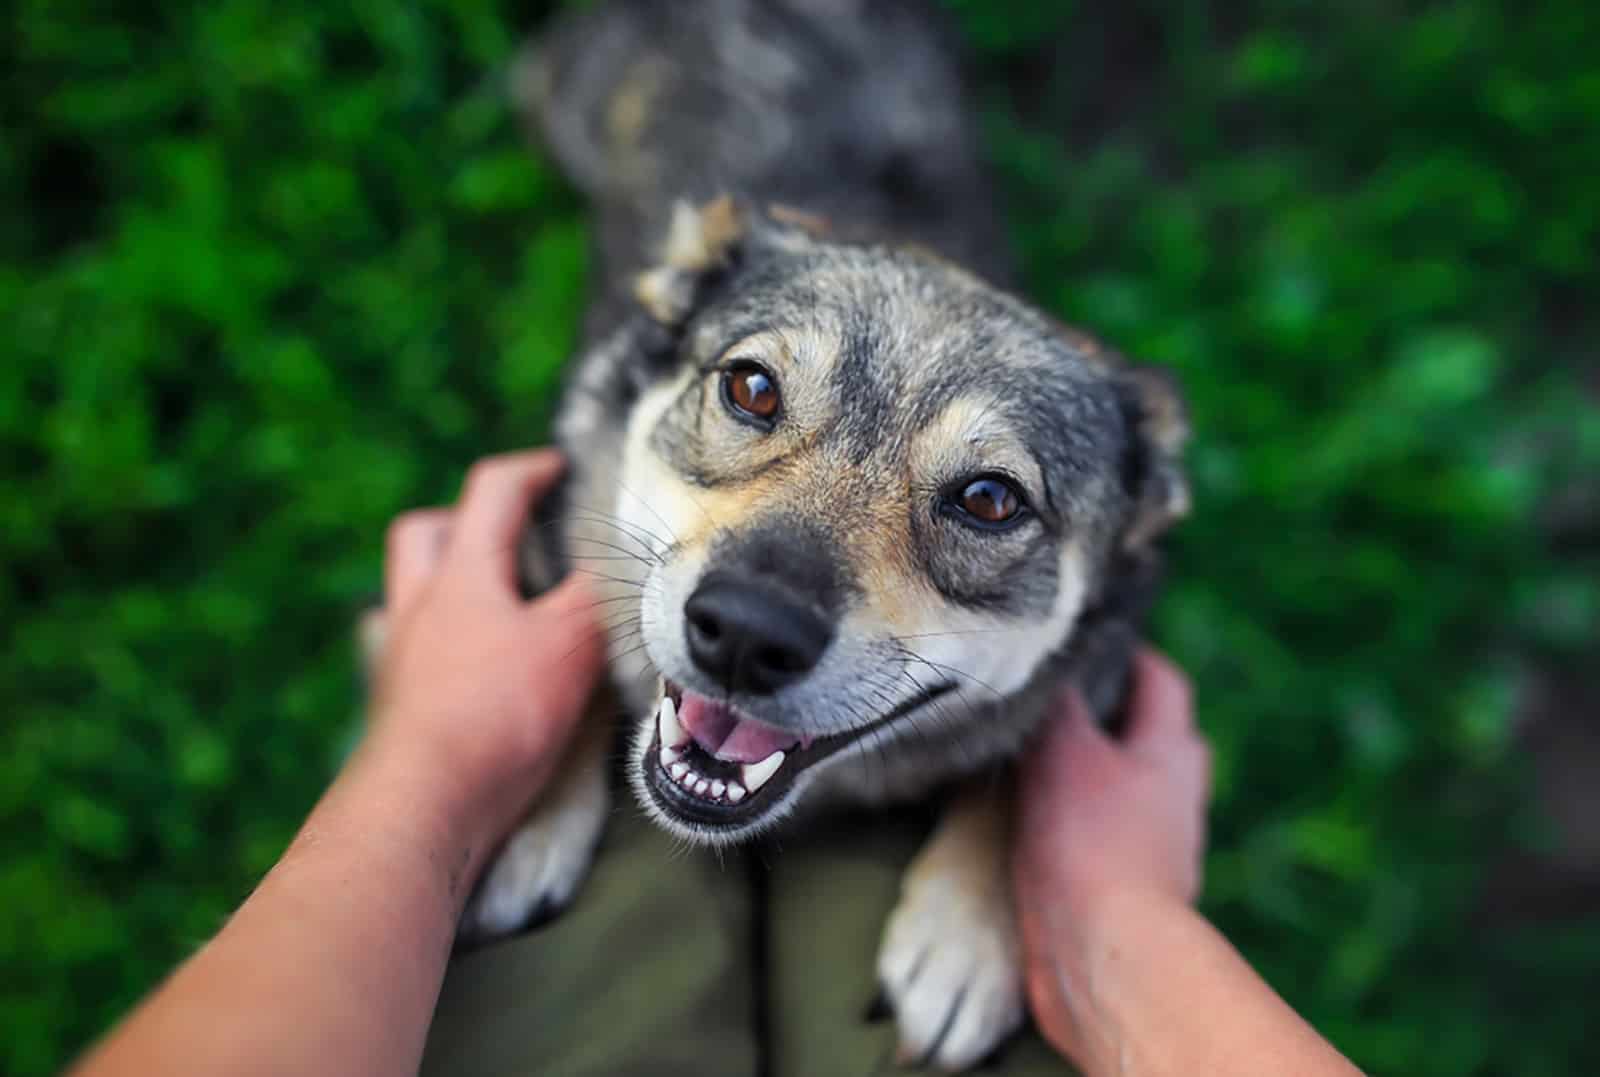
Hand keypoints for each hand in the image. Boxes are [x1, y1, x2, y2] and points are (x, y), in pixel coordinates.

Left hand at [363, 449, 606, 865]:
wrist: (424, 805)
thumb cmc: (496, 713)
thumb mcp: (568, 644)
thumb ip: (597, 595)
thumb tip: (624, 557)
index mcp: (460, 573)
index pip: (492, 492)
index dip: (532, 469)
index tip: (565, 467)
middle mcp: (420, 606)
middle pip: (424, 534)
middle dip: (463, 520)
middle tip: (511, 534)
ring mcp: (402, 657)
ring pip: (414, 595)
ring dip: (451, 585)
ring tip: (503, 603)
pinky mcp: (400, 707)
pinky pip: (419, 653)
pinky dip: (450, 647)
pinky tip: (481, 670)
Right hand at [1011, 648, 1210, 1060]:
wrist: (1103, 956)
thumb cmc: (1091, 842)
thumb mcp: (1063, 751)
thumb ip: (1054, 705)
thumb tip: (1042, 661)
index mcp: (1172, 752)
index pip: (1161, 682)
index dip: (1129, 656)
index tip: (1087, 642)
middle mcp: (1174, 797)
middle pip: (1148, 737)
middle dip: (1107, 715)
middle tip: (1052, 699)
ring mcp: (1152, 848)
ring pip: (1119, 790)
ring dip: (1082, 774)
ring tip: (1025, 756)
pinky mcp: (1122, 892)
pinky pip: (1096, 838)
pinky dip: (1067, 823)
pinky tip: (1025, 821)